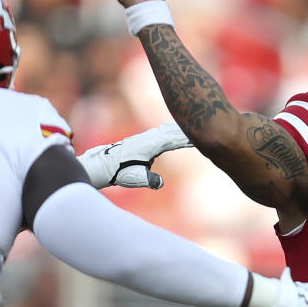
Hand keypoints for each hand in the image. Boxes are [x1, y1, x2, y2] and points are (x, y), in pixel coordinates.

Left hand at [77, 122, 192, 189]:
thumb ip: (149, 180)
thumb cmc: (119, 172)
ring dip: (179, 127)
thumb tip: (160, 184)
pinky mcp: (142, 140)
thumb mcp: (136, 178)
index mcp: (149, 146)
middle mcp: (148, 138)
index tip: (201, 135)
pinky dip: (169, 129)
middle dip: (187, 128)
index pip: (173, 140)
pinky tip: (171, 127)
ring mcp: (145, 138)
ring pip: (166, 130)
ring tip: (192, 122)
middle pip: (172, 131)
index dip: (188, 137)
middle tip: (205, 122)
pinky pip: (160, 132)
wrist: (102, 165)